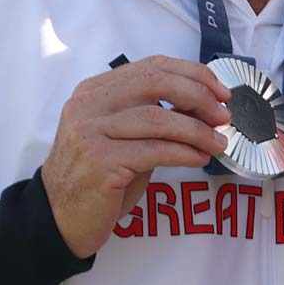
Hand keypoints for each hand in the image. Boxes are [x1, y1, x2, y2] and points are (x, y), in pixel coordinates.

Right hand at [41, 55, 231, 256]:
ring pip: (158, 119)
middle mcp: (88, 105)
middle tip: (223, 116)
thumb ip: (157, 113)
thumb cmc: (101, 175)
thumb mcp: (127, 135)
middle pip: (157, 84)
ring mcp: (90, 132)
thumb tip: (208, 103)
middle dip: (199, 97)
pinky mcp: (98, 162)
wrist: (60, 217)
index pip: (152, 67)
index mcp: (95, 90)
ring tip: (217, 143)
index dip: (193, 74)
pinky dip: (184, 152)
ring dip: (197, 131)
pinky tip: (199, 158)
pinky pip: (154, 151)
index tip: (221, 91)